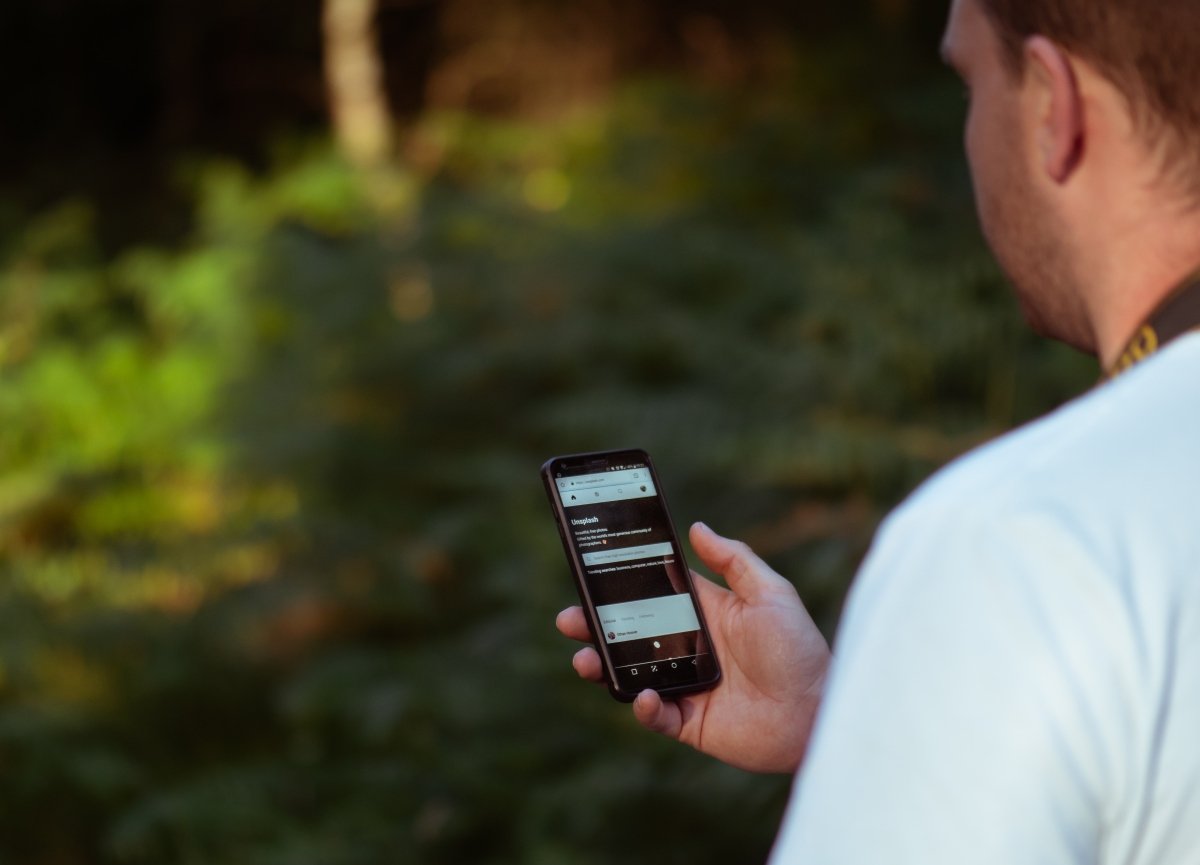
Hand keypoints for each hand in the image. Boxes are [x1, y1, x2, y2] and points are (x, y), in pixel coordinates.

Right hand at [556, 522, 830, 772]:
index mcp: (705, 614)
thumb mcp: (772, 593)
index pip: (652, 595)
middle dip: (595, 626)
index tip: (590, 575)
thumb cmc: (801, 649)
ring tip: (584, 659)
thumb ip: (734, 560)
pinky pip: (656, 716)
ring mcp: (686, 686)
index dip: (620, 587)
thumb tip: (696, 526)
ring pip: (631, 674)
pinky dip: (644, 707)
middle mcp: (689, 649)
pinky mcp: (690, 722)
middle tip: (569, 619)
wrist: (820, 711)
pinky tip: (644, 696)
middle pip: (630, 634)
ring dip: (603, 666)